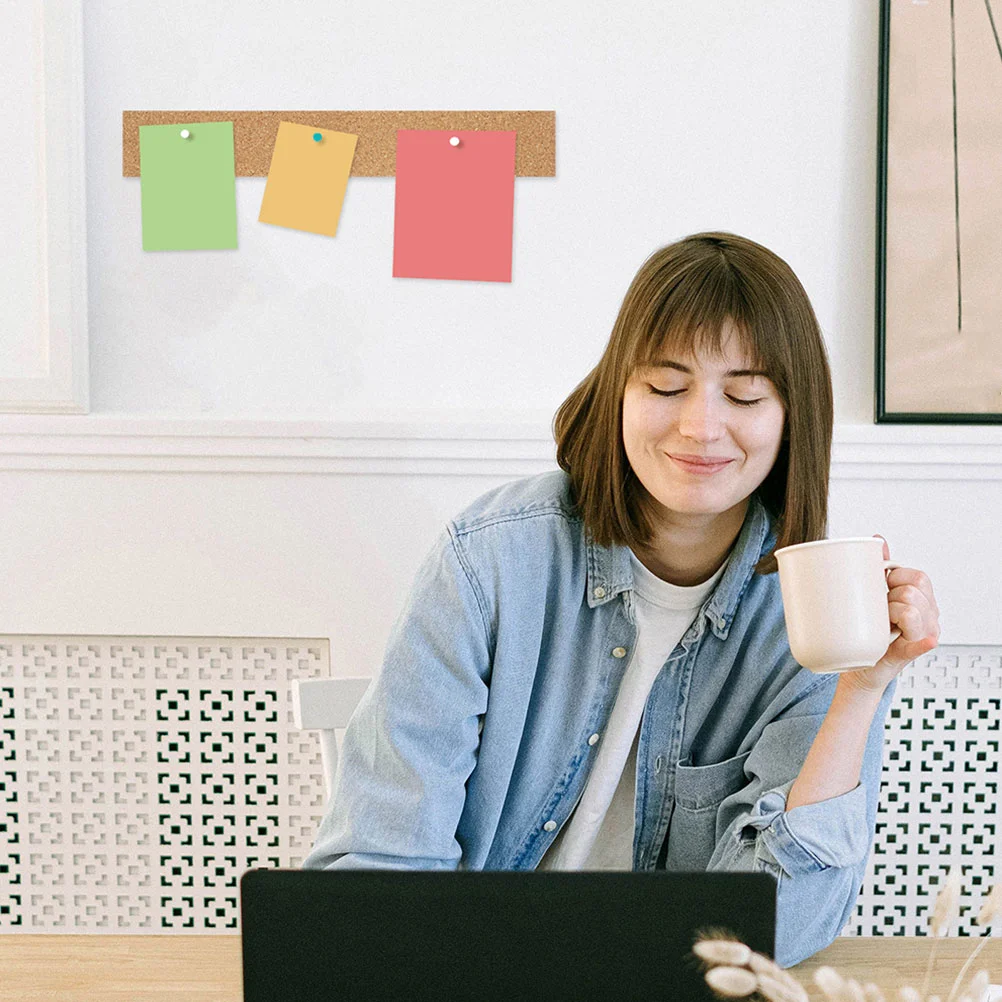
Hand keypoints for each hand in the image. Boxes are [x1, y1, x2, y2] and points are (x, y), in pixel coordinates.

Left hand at [838, 534, 940, 694]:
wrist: (860, 664)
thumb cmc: (871, 627)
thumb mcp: (875, 594)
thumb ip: (880, 566)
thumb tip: (878, 539)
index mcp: (924, 599)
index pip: (918, 577)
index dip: (895, 577)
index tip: (882, 586)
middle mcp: (929, 616)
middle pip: (914, 591)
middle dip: (891, 595)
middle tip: (880, 608)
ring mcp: (924, 634)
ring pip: (911, 610)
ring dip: (890, 613)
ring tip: (882, 622)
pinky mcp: (911, 652)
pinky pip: (922, 643)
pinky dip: (923, 640)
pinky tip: (926, 640)